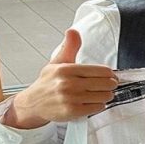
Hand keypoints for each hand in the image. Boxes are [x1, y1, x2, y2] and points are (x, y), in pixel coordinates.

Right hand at [3, 29, 118, 128]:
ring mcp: (71, 98)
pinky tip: (93, 102)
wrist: (33, 103)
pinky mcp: (73, 111)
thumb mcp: (58, 61)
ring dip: (106, 96)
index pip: (101, 70)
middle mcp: (68, 83)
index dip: (110, 74)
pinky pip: (97, 107)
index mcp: (67, 69)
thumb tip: (73, 31)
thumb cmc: (48, 82)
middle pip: (106, 84)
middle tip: (108, 86)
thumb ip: (69, 46)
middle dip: (110, 85)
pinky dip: (99, 105)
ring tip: (101, 94)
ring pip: (104, 96)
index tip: (111, 76)